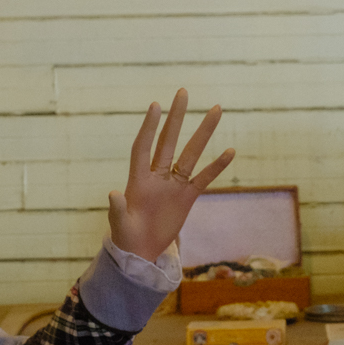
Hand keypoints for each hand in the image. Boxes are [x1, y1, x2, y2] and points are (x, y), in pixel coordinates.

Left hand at [108, 88, 235, 263]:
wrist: (141, 252)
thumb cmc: (126, 238)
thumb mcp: (119, 224)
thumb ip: (117, 209)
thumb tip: (113, 193)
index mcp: (138, 179)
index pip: (143, 147)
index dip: (149, 127)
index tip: (155, 105)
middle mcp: (157, 176)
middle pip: (168, 141)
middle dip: (176, 117)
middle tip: (183, 92)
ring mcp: (174, 185)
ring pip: (191, 154)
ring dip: (203, 133)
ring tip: (216, 110)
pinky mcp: (187, 197)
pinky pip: (204, 178)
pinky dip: (217, 166)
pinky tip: (230, 151)